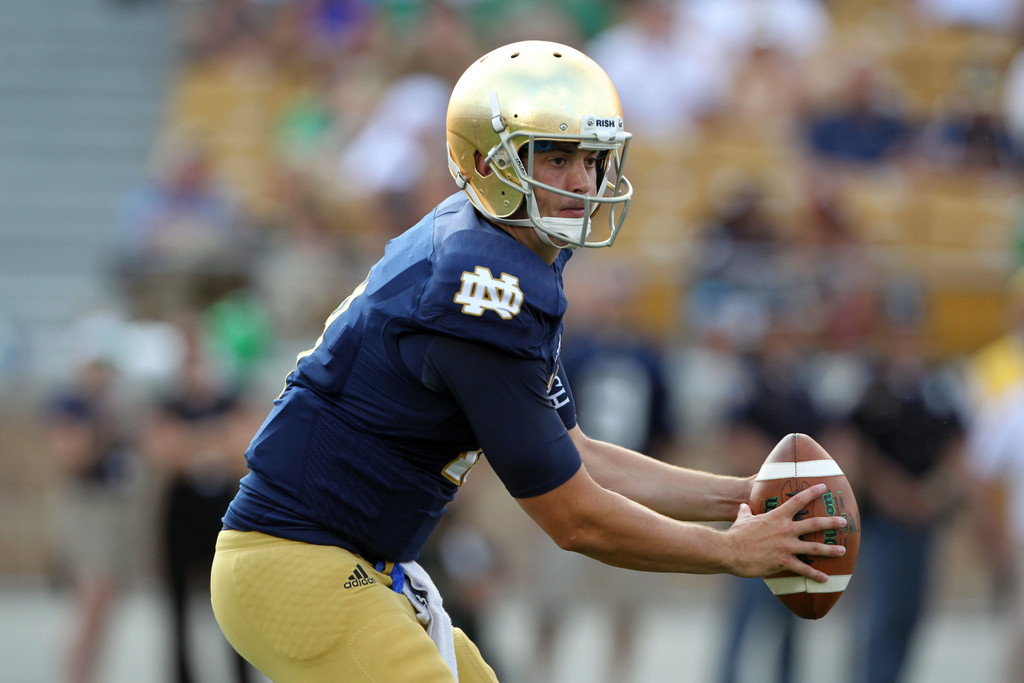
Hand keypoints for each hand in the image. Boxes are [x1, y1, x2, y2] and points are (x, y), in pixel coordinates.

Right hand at [726, 483, 846, 582]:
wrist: (730, 551)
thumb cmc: (736, 535)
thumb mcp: (742, 520)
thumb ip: (746, 513)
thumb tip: (743, 506)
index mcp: (776, 517)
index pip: (797, 501)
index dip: (812, 493)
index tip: (824, 488)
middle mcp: (785, 530)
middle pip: (813, 524)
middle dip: (830, 522)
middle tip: (843, 521)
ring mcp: (786, 546)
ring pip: (814, 548)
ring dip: (830, 549)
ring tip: (842, 550)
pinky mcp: (783, 562)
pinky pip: (803, 569)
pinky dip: (816, 575)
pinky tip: (826, 579)